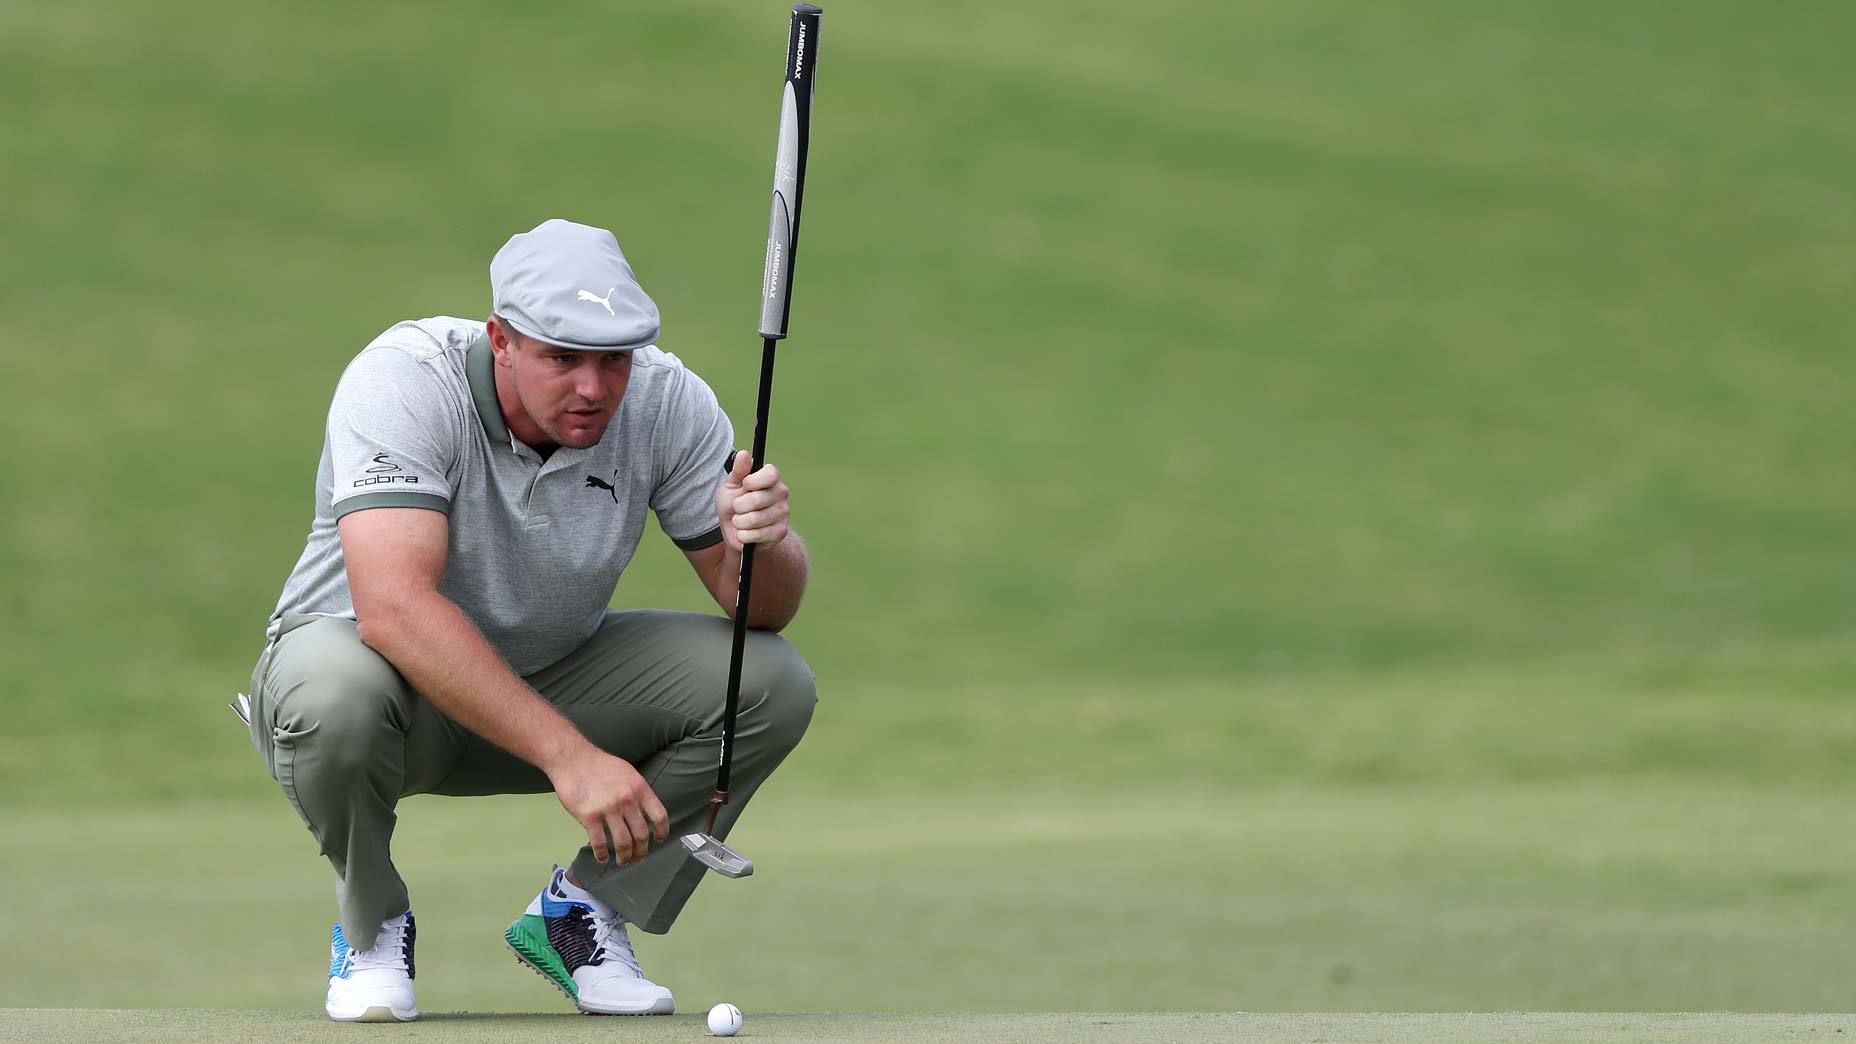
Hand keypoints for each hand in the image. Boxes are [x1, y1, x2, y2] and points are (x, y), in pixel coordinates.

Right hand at [549, 748, 669, 865]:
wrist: (573, 759)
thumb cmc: (600, 765)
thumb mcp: (628, 772)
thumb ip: (638, 791)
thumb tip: (646, 811)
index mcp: (639, 788)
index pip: (659, 816)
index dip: (661, 832)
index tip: (658, 840)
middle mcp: (627, 800)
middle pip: (641, 834)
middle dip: (641, 851)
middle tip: (638, 857)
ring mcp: (608, 809)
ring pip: (623, 842)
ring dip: (624, 857)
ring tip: (623, 861)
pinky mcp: (589, 817)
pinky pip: (599, 843)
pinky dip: (602, 855)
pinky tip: (602, 858)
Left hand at [716, 450, 790, 551]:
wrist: (737, 531)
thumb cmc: (734, 504)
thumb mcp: (731, 486)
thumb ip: (738, 470)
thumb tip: (743, 454)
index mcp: (771, 478)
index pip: (771, 474)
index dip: (753, 481)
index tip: (744, 485)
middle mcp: (781, 493)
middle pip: (756, 499)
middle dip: (738, 507)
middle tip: (737, 508)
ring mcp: (783, 513)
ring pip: (754, 519)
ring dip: (739, 523)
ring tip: (740, 522)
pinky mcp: (781, 531)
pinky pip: (757, 535)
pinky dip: (744, 536)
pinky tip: (746, 533)